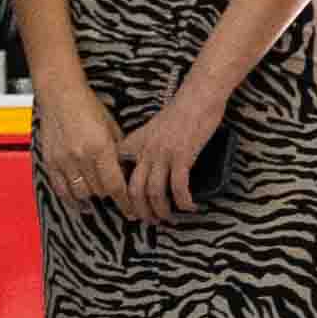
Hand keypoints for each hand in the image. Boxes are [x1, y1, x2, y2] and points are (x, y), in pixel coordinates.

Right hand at [32, 88, 128, 208]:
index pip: (115, 185)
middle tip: (114, 191)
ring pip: (81, 193)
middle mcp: (81, 157)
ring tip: (97, 191)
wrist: (60, 94)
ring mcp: (63, 161)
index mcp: (100, 147)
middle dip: (109, 192)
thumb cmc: (88, 107)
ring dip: (92, 194)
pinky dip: (71, 198)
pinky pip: (61, 189)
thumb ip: (118, 152)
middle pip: (99, 191)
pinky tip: (80, 202)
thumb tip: (127, 174)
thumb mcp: (112, 127)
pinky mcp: (50, 161)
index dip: (125, 202)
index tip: (131, 211)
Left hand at [113, 78, 231, 223]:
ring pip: (154, 193)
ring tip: (168, 218)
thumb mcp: (152, 128)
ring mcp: (163, 154)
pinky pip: (179, 187)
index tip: (127, 208)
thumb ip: (144, 147)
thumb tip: (145, 170)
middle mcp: (145, 150)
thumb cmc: (179, 112)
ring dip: (161, 211)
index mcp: (135, 143)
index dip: (120, 195)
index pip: (118, 173)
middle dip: (140, 211)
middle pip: (134, 190)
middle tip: (148, 221)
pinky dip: (183, 202)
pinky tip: (190, 206)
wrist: (198, 96)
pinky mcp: (182, 156)